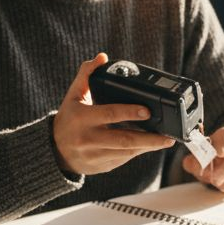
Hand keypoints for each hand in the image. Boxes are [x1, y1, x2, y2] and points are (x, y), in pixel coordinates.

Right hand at [51, 53, 174, 175]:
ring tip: (166, 140)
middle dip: (149, 139)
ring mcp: (94, 155)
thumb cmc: (69, 118)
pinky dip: (138, 152)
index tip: (148, 111)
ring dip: (148, 147)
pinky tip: (150, 146)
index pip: (110, 114)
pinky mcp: (102, 166)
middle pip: (123, 139)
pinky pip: (124, 160)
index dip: (130, 113)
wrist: (55, 150)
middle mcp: (87, 139)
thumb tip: (102, 58)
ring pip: (126, 152)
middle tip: (168, 136)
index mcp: (81, 118)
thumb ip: (87, 74)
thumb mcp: (74, 95)